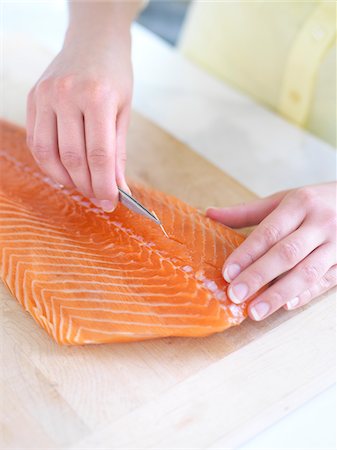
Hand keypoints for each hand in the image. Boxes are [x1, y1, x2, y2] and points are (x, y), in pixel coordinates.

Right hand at [26, 26, 132, 210]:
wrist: (93, 41)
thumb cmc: (114, 76)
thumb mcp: (124, 112)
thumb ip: (118, 152)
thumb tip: (118, 188)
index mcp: (97, 97)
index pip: (99, 154)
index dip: (104, 185)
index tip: (110, 203)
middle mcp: (66, 95)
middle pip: (72, 157)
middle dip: (87, 186)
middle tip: (98, 198)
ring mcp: (44, 96)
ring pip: (48, 154)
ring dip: (65, 178)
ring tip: (82, 186)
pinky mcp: (32, 99)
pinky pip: (36, 141)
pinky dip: (49, 162)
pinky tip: (64, 170)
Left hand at [207, 183, 336, 319]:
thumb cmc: (314, 202)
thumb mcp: (283, 199)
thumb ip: (247, 211)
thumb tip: (209, 214)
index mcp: (300, 204)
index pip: (269, 232)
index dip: (247, 254)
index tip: (227, 273)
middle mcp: (320, 223)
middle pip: (286, 253)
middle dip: (259, 276)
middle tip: (235, 295)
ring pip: (307, 272)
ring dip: (279, 294)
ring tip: (255, 311)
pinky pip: (325, 281)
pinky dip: (306, 295)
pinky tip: (286, 305)